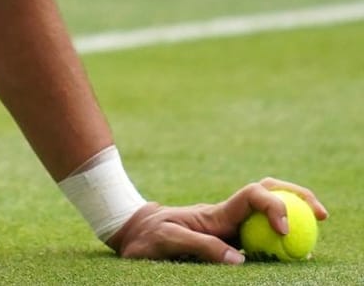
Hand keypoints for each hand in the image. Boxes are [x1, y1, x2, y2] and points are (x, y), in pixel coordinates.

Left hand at [106, 178, 328, 263]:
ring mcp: (230, 226)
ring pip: (268, 212)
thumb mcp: (167, 240)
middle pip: (269, 194)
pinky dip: (279, 240)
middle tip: (321, 214)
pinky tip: (289, 251)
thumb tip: (239, 260)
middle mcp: (228, 216)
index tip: (285, 228)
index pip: (252, 196)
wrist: (132, 232)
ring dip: (293, 215)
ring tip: (308, 239)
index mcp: (216, 213)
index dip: (274, 206)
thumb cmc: (147, 236)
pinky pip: (260, 235)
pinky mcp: (229, 238)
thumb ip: (200, 246)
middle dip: (298, 198)